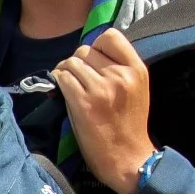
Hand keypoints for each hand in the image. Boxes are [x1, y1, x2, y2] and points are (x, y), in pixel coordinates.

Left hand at [52, 28, 156, 193]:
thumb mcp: (135, 88)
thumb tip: (92, 51)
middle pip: (85, 49)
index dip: (97, 45)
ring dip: (66, 72)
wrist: (128, 158)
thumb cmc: (128, 125)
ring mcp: (101, 88)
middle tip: (79, 79)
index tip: (94, 61)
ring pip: (71, 62)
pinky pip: (62, 78)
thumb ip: (119, 68)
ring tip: (71, 86)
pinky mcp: (83, 102)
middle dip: (78, 62)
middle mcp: (120, 75)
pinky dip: (58, 83)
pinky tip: (64, 92)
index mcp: (136, 69)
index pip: (110, 35)